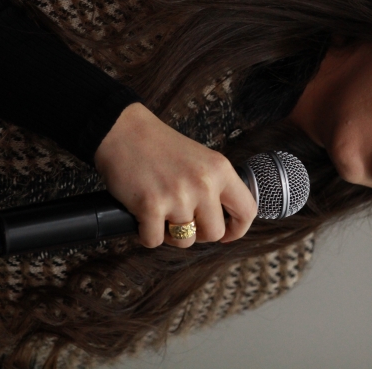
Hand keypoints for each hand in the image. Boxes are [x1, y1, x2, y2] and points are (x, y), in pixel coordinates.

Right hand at [93, 102, 256, 247]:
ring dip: (171, 234)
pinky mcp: (151, 206)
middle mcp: (204, 184)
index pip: (247, 211)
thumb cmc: (159, 147)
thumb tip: (222, 221)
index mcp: (220, 170)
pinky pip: (154, 241)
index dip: (238, 229)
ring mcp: (178, 196)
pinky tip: (143, 216)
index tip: (227, 233)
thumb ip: (215, 186)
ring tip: (161, 215)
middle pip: (214, 233)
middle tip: (182, 220)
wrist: (124, 131)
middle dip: (198, 233)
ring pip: (184, 241)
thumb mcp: (201, 160)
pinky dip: (146, 234)